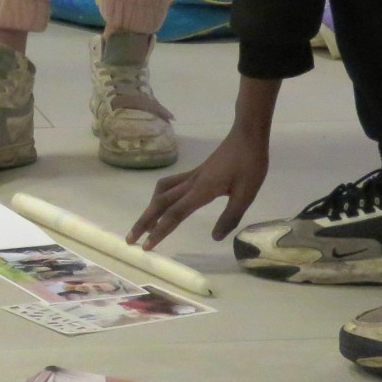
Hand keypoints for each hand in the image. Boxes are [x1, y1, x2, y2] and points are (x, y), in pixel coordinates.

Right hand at [129, 124, 269, 247]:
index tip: (147, 246)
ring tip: (146, 224)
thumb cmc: (249, 163)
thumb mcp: (246, 194)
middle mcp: (191, 183)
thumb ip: (230, 216)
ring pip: (162, 192)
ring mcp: (191, 176)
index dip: (160, 231)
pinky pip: (170, 184)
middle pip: (160, 203)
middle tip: (131, 239)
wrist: (247, 136)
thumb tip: (215, 238)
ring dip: (150, 208)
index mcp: (201, 190)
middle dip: (144, 222)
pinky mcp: (195, 173)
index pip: (174, 214)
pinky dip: (160, 196)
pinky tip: (163, 203)